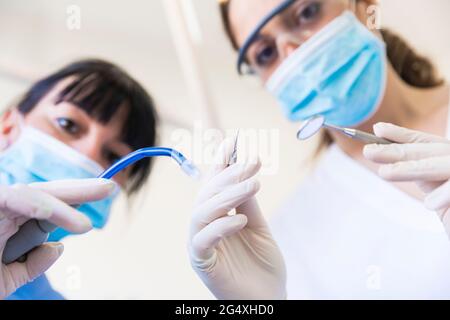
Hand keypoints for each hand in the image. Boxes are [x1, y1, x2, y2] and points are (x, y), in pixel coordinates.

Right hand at [0, 178, 114, 298]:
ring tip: (84, 225)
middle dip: (79, 191)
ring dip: (60, 207)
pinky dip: (29, 203)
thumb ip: (30, 267)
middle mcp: (5, 211)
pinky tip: (47, 212)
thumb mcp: (4, 279)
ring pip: (31, 193)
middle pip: (45, 193)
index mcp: (12, 223)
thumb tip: (57, 248)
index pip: (47, 209)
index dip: (74, 204)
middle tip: (109, 188)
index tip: (100, 201)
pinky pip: (9, 198)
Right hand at [189, 139, 285, 299]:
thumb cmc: (263, 267)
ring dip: (227, 195)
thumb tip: (245, 173)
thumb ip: (248, 204)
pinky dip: (221, 226)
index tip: (234, 140)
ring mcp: (201, 245)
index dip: (221, 162)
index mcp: (216, 218)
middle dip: (229, 175)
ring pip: (202, 211)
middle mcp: (204, 228)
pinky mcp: (202, 263)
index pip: (214, 185)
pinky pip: (204, 239)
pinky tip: (242, 220)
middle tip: (253, 162)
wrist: (268, 300)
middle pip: (206, 194)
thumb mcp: (259, 229)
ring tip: (253, 185)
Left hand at [364, 122, 449, 234]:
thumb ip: (420, 172)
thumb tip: (387, 152)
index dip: (403, 136)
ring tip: (384, 173)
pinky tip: (428, 204)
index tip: (378, 129)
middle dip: (398, 151)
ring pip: (443, 165)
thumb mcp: (436, 190)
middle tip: (369, 151)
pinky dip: (445, 194)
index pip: (428, 142)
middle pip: (432, 151)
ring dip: (412, 169)